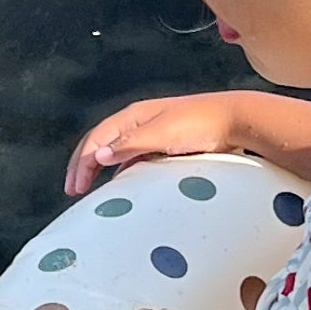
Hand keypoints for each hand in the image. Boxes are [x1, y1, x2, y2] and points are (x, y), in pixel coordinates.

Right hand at [65, 93, 239, 196]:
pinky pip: (137, 161)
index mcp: (134, 116)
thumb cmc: (201, 124)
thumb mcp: (161, 135)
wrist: (237, 121)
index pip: (96, 139)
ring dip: (102, 171)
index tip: (73, 188)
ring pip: (118, 154)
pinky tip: (125, 189)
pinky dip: (125, 174)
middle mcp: (140, 123)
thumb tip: (96, 157)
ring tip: (92, 193)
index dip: (80, 163)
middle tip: (73, 191)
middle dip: (84, 166)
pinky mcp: (167, 146)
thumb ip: (129, 146)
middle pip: (102, 144)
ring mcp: (153, 134)